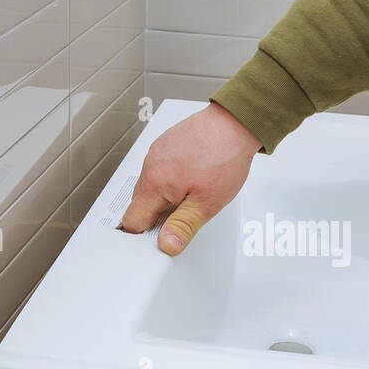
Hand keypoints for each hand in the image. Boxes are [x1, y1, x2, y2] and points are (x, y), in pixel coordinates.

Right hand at [120, 101, 261, 254]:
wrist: (236, 123)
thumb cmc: (224, 158)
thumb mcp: (207, 203)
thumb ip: (183, 226)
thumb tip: (167, 245)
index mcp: (155, 183)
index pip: (132, 220)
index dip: (146, 234)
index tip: (162, 235)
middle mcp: (150, 165)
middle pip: (140, 203)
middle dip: (158, 214)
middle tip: (185, 213)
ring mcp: (157, 152)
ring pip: (151, 184)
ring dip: (166, 195)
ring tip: (193, 192)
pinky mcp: (166, 143)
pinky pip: (160, 167)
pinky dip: (172, 176)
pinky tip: (193, 175)